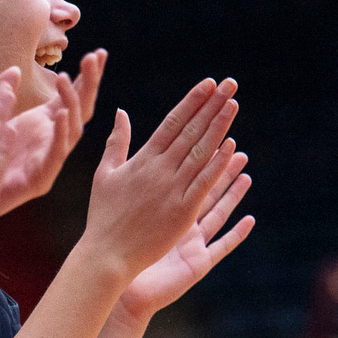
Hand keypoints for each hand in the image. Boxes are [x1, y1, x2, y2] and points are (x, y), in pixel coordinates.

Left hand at [0, 50, 105, 215]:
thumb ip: (3, 94)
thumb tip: (15, 70)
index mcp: (46, 125)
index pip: (73, 97)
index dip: (88, 77)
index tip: (99, 53)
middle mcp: (54, 142)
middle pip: (81, 110)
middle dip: (90, 83)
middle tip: (94, 57)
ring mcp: (49, 161)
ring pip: (72, 131)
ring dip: (72, 103)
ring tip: (66, 79)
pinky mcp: (39, 180)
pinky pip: (55, 156)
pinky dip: (60, 135)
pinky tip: (61, 115)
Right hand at [79, 78, 242, 284]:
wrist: (107, 254)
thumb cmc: (103, 216)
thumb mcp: (105, 174)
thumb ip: (116, 142)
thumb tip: (121, 112)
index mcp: (142, 159)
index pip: (172, 122)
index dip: (192, 101)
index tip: (208, 84)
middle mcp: (159, 170)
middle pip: (191, 131)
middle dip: (211, 105)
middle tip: (229, 84)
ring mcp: (172, 190)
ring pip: (200, 152)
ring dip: (218, 127)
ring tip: (233, 104)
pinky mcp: (183, 212)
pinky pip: (203, 183)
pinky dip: (217, 164)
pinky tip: (231, 146)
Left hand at [118, 141, 253, 319]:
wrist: (114, 282)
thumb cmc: (117, 250)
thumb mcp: (122, 209)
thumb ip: (130, 182)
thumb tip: (121, 157)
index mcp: (165, 208)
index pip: (184, 178)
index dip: (196, 158)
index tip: (207, 135)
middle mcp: (181, 224)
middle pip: (205, 192)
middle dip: (221, 170)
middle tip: (237, 148)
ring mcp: (192, 244)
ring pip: (217, 214)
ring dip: (232, 196)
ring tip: (247, 176)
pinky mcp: (197, 263)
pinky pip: (221, 247)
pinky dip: (236, 234)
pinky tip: (251, 220)